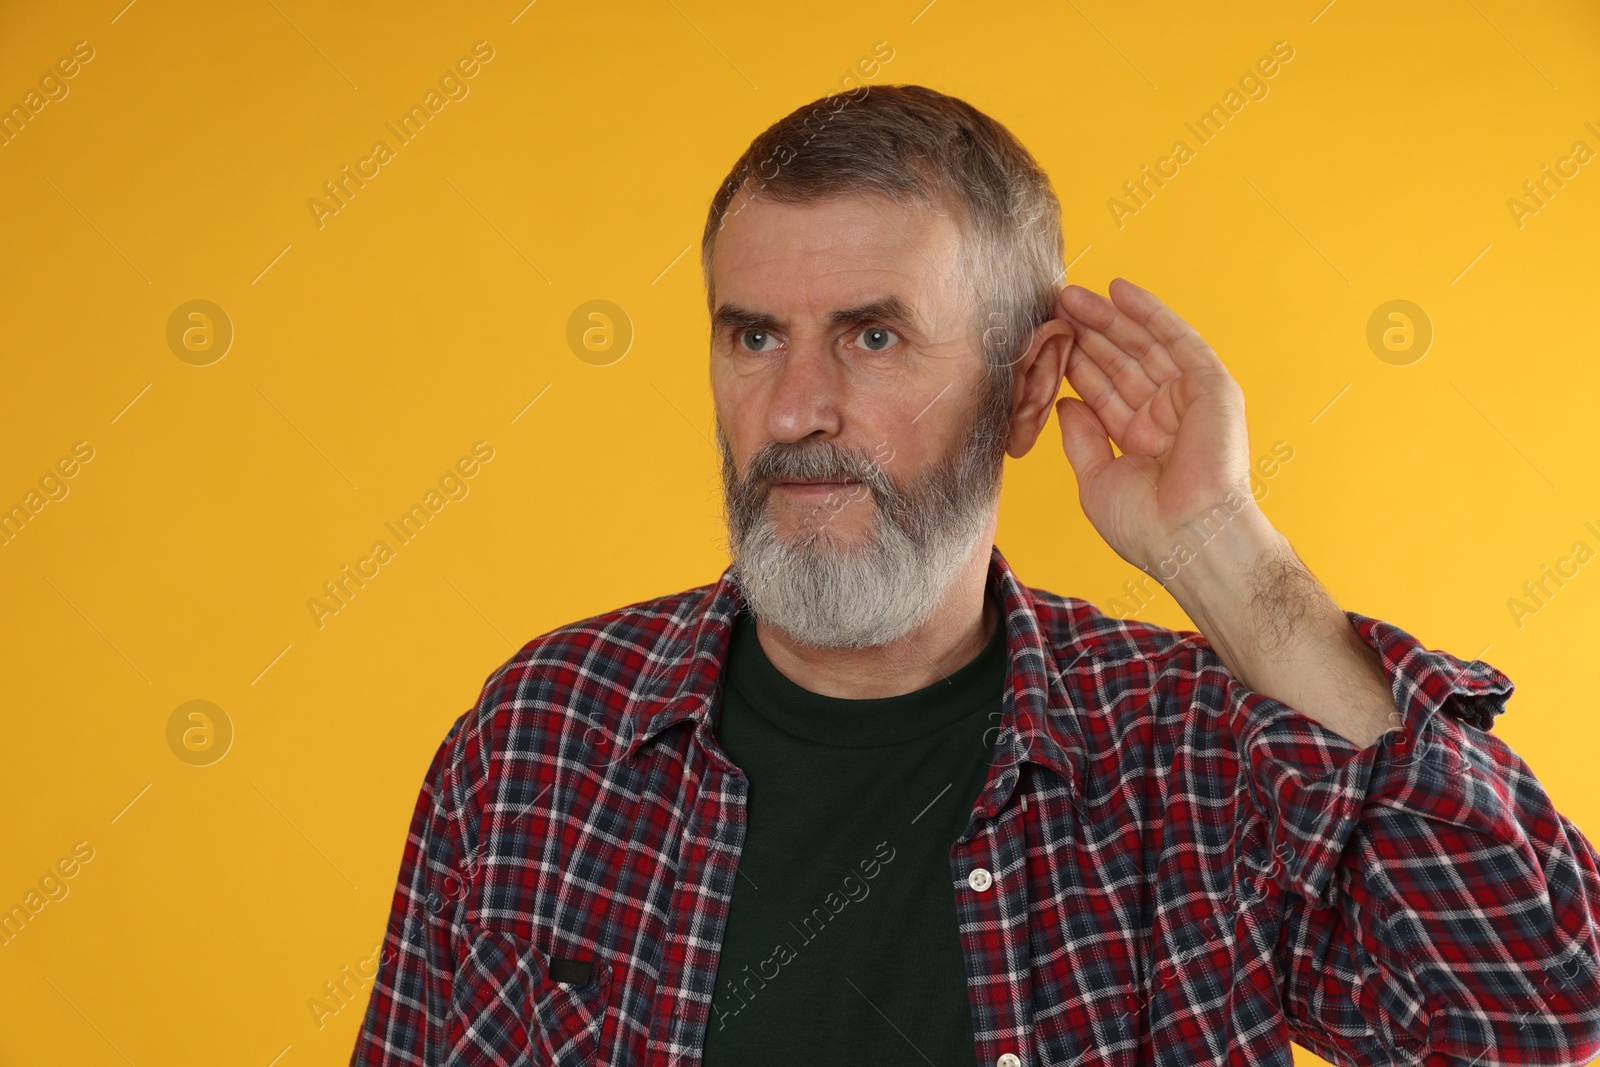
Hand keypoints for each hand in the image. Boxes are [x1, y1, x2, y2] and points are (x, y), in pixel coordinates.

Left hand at [1053, 278, 1255, 575]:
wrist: (1187, 538)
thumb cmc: (1145, 526)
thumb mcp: (1097, 478)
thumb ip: (1082, 438)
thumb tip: (1066, 403)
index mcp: (1140, 440)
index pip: (1103, 391)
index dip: (1074, 364)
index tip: (1044, 340)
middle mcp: (1165, 416)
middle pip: (1121, 362)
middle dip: (1087, 333)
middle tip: (1052, 306)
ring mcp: (1189, 399)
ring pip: (1144, 346)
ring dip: (1109, 317)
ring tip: (1070, 294)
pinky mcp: (1211, 386)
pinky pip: (1178, 340)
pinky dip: (1150, 313)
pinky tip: (1120, 289)